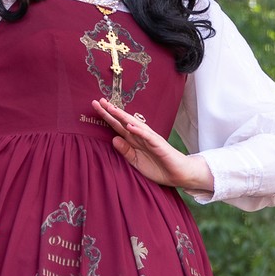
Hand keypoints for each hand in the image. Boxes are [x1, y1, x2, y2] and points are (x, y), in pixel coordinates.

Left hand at [92, 99, 213, 194]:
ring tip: (111, 108)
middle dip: (111, 112)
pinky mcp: (158, 144)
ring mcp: (150, 139)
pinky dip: (138, 130)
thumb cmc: (158, 167)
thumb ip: (125, 151)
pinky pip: (147, 136)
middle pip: (123, 121)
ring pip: (134, 124)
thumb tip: (113, 139)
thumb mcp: (135, 162)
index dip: (107, 117)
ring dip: (123, 116)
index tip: (96, 108)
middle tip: (98, 101)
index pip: (118, 126)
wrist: (178, 174)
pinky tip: (130, 125)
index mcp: (134, 140)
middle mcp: (141, 136)